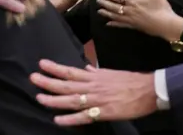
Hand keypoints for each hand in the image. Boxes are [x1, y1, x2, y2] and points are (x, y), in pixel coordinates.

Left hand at [30, 60, 156, 124]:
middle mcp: (93, 86)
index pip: (71, 71)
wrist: (149, 89)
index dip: (55, 68)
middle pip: (67, 84)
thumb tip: (86, 67)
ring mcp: (97, 99)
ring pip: (72, 99)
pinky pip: (84, 116)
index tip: (41, 64)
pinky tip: (57, 119)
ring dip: (54, 99)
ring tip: (39, 97)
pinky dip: (70, 118)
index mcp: (95, 76)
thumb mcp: (112, 72)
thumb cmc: (131, 80)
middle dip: (48, 81)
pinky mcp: (104, 112)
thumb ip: (97, 71)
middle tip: (33, 78)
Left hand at [97, 0, 182, 41]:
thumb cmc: (163, 8)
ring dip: (106, 13)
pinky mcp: (133, 27)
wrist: (167, 25)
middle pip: (114, 6)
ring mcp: (130, 20)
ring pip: (115, 16)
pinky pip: (120, 25)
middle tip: (98, 1)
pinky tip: (108, 23)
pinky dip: (113, 24)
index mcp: (134, 1)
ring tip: (99, 11)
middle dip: (105, 3)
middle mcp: (129, 10)